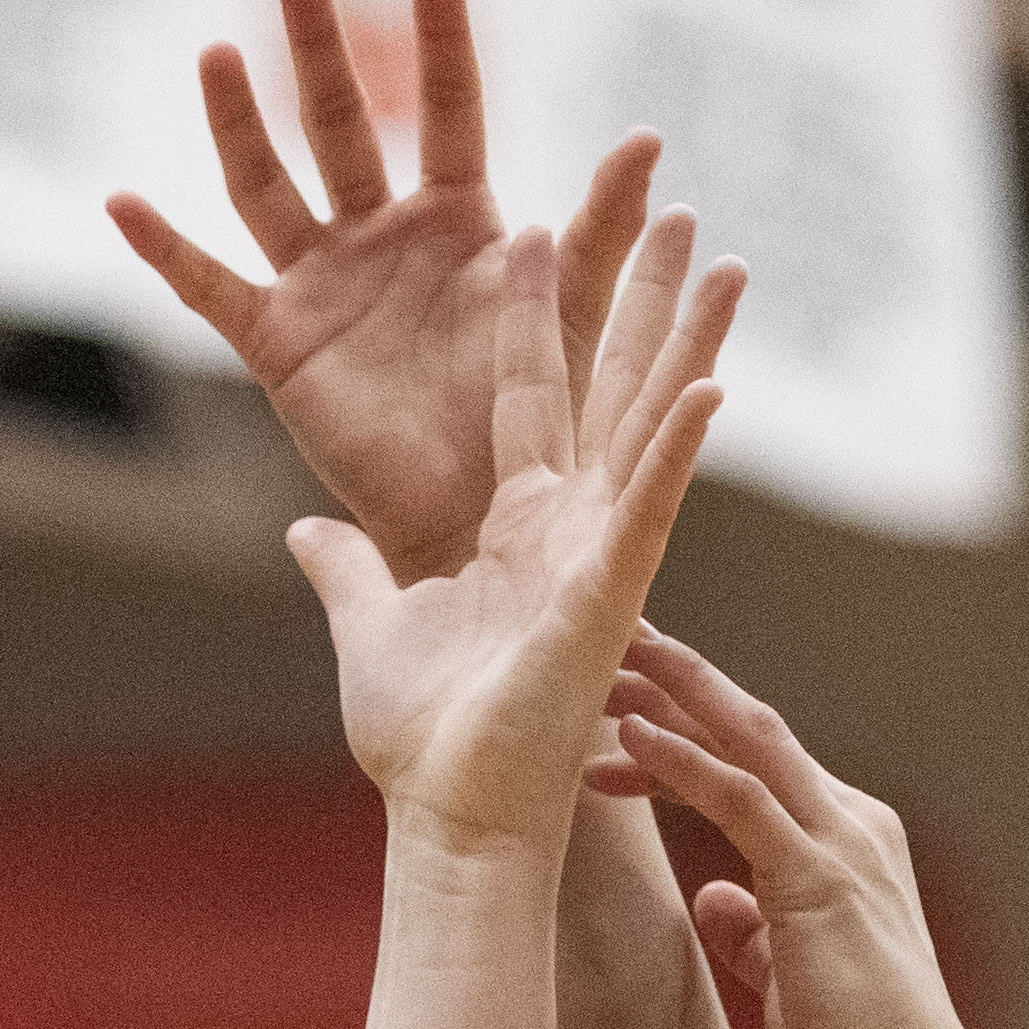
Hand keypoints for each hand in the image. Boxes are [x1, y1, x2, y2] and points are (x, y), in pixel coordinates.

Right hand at [112, 0, 659, 578]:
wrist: (478, 515)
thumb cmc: (535, 416)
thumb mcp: (569, 312)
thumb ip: (600, 228)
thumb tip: (648, 138)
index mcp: (459, 219)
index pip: (451, 110)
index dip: (446, 42)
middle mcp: (381, 236)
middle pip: (343, 126)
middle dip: (319, 54)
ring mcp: (323, 284)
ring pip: (268, 186)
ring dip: (237, 121)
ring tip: (214, 51)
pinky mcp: (279, 344)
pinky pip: (211, 287)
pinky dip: (165, 249)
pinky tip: (122, 202)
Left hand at [295, 215, 739, 857]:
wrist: (450, 813)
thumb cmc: (422, 740)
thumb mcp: (369, 624)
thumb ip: (347, 569)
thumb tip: (305, 532)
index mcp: (517, 525)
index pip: (530, 392)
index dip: (533, 311)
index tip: (537, 230)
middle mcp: (571, 526)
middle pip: (612, 385)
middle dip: (643, 299)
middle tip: (675, 215)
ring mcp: (600, 553)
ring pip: (652, 424)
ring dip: (687, 342)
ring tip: (723, 261)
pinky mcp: (612, 590)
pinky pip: (651, 503)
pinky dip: (677, 445)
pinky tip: (713, 381)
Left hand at [612, 631, 986, 1028]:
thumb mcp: (791, 976)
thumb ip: (753, 929)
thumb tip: (712, 900)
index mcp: (846, 841)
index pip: (758, 762)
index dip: (692, 727)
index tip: (628, 703)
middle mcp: (850, 822)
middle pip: (751, 727)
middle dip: (677, 681)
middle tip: (609, 639)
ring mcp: (839, 842)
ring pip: (745, 739)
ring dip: (669, 698)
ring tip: (602, 662)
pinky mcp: (817, 877)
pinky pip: (740, 798)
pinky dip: (683, 763)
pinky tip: (629, 738)